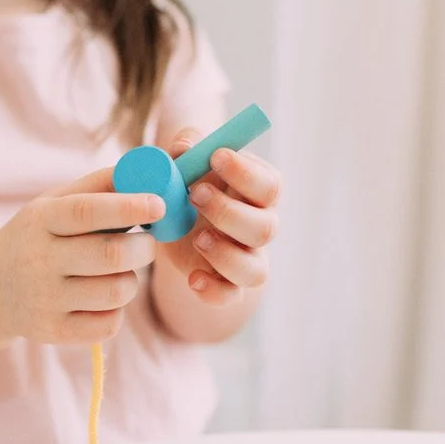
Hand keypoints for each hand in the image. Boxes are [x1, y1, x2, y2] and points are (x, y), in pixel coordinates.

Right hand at [0, 169, 164, 345]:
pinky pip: (109, 324)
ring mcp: (44, 300)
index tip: (159, 204)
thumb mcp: (53, 204)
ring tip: (119, 271)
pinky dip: (116, 310)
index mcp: (40, 220)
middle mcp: (38, 260)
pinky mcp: (53, 332)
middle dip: (144, 247)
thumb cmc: (36, 237)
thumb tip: (148, 166)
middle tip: (147, 242)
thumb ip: (98, 186)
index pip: (87, 211)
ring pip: (117, 291)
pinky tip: (101, 297)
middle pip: (111, 254)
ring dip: (132, 279)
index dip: (129, 206)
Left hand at [157, 128, 281, 304]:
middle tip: (194, 194)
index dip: (246, 172)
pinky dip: (213, 291)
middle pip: (266, 228)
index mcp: (258, 193)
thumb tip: (184, 147)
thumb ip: (187, 147)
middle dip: (229, 212)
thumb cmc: (190, 181)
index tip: (215, 157)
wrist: (174, 219)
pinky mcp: (226, 283)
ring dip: (225, 254)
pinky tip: (192, 277)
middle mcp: (260, 226)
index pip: (270, 185)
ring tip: (197, 238)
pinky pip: (231, 296)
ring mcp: (246, 258)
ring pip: (256, 270)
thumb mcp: (186, 160)